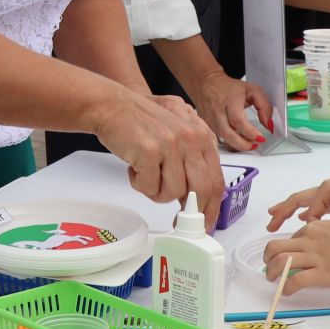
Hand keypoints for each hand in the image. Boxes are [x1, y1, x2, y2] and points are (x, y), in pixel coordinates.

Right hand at [94, 92, 225, 230]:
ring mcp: (171, 145)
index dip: (212, 206)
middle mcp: (190, 139)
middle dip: (190, 211)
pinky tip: (134, 169)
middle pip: (201, 190)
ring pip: (173, 193)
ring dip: (156, 192)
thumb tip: (201, 196)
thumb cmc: (141, 122)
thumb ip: (193, 158)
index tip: (206, 222)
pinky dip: (140, 184)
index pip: (216, 179)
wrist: (113, 106)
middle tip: (178, 221)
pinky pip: (150, 188)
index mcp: (201, 136)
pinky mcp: (149, 152)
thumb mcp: (178, 134)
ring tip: (146, 175)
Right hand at [186, 69, 272, 151]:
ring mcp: (210, 120)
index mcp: (230, 100)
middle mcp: (218, 111)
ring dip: (237, 146)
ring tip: (248, 144)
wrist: (207, 83)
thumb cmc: (230, 88)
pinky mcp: (207, 125)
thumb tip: (269, 125)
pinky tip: (238, 141)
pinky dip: (230, 143)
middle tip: (255, 145)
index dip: (250, 132)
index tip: (260, 138)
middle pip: (228, 134)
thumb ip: (264, 107)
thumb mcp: (252, 90)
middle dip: (244, 144)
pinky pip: (218, 139)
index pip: (238, 120)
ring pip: (223, 139)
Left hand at [263, 219, 329, 293]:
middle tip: (269, 268)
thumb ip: (327, 235)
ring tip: (272, 280)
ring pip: (279, 262)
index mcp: (314, 227)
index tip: (285, 257)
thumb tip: (322, 246)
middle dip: (268, 258)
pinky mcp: (321, 274)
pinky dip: (286, 287)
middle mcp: (309, 240)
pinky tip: (287, 292)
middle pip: (275, 246)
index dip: (285, 249)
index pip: (291, 238)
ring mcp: (314, 257)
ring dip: (271, 273)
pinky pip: (295, 280)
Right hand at [265, 167, 329, 230]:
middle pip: (298, 200)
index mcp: (327, 190)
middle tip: (269, 224)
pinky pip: (317, 208)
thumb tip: (321, 232)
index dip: (306, 227)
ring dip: (291, 212)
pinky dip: (307, 214)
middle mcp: (326, 190)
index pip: (309, 211)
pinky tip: (303, 220)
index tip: (305, 241)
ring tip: (276, 220)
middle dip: (282, 211)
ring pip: (305, 204)